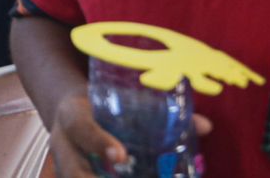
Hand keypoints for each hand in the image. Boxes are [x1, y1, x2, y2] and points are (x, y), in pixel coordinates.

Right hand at [47, 93, 211, 176]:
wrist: (70, 115)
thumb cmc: (101, 108)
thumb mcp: (118, 100)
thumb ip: (155, 112)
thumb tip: (206, 126)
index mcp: (72, 116)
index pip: (81, 128)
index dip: (99, 143)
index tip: (121, 155)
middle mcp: (63, 145)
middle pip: (72, 171)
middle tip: (127, 174)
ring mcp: (66, 166)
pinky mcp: (73, 175)